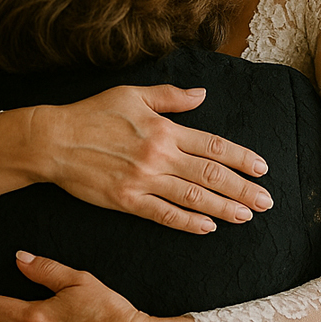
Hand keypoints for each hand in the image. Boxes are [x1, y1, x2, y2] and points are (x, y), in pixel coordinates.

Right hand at [0, 84, 273, 234]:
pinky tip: (207, 227)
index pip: (212, 146)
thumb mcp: (133, 95)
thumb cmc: (92, 114)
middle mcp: (159, 156)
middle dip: (242, 189)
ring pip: (192, 197)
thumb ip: (170, 97)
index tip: (262, 168)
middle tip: (266, 202)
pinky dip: (188, 222)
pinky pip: (164, 214)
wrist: (54, 141)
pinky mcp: (127, 201)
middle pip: (210, 175)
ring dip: (223, 208)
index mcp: (164, 129)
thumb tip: (201, 94)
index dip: (241, 158)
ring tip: (246, 216)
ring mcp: (143, 180)